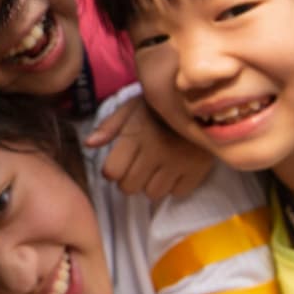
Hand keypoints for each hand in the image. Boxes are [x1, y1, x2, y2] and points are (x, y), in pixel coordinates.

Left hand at [86, 98, 212, 199]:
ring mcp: (178, 162)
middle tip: (137, 169)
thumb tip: (90, 144)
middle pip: (129, 187)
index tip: (118, 165)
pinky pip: (178, 193)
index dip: (112, 171)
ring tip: (156, 170)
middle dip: (128, 180)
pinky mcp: (198, 169)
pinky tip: (174, 171)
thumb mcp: (131, 107)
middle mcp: (156, 151)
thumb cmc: (159, 106)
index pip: (112, 171)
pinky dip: (174, 186)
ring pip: (152, 193)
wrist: (202, 99)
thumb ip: (110, 126)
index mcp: (136, 134)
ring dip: (150, 185)